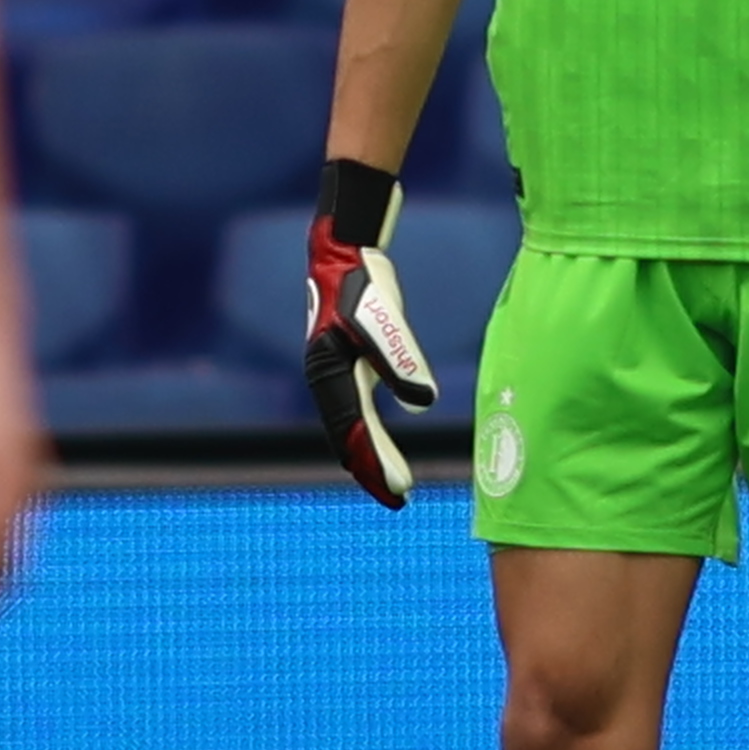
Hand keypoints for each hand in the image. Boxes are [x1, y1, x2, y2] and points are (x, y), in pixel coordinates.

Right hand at [297, 158, 436, 506]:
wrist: (342, 250)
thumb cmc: (363, 283)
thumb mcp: (383, 320)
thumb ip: (401, 360)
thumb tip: (423, 401)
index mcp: (328, 374)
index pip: (354, 431)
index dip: (376, 463)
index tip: (400, 490)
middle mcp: (325, 379)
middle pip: (348, 437)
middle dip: (371, 469)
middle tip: (399, 498)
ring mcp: (333, 373)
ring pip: (349, 426)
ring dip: (368, 455)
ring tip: (391, 482)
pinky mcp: (345, 363)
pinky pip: (353, 410)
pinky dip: (367, 433)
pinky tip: (380, 444)